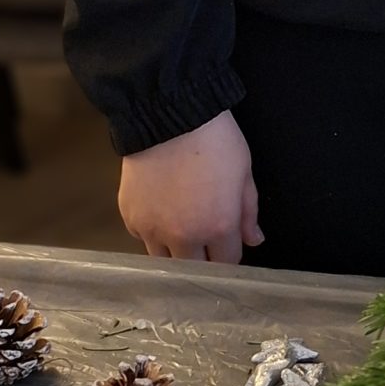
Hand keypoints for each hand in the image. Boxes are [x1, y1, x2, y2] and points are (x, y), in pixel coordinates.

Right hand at [118, 110, 263, 263]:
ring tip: (180, 228)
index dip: (230, 254)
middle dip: (203, 258)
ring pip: (164, 260)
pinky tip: (160, 211)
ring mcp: (152, 230)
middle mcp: (183, 237)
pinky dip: (153, 232)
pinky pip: (143, 237)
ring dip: (175, 250)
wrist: (169, 116)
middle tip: (204, 240)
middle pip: (194, 269)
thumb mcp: (244, 173)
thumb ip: (248, 213)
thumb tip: (254, 240)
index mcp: (218, 227)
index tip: (228, 245)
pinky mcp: (130, 218)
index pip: (227, 263)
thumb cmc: (216, 140)